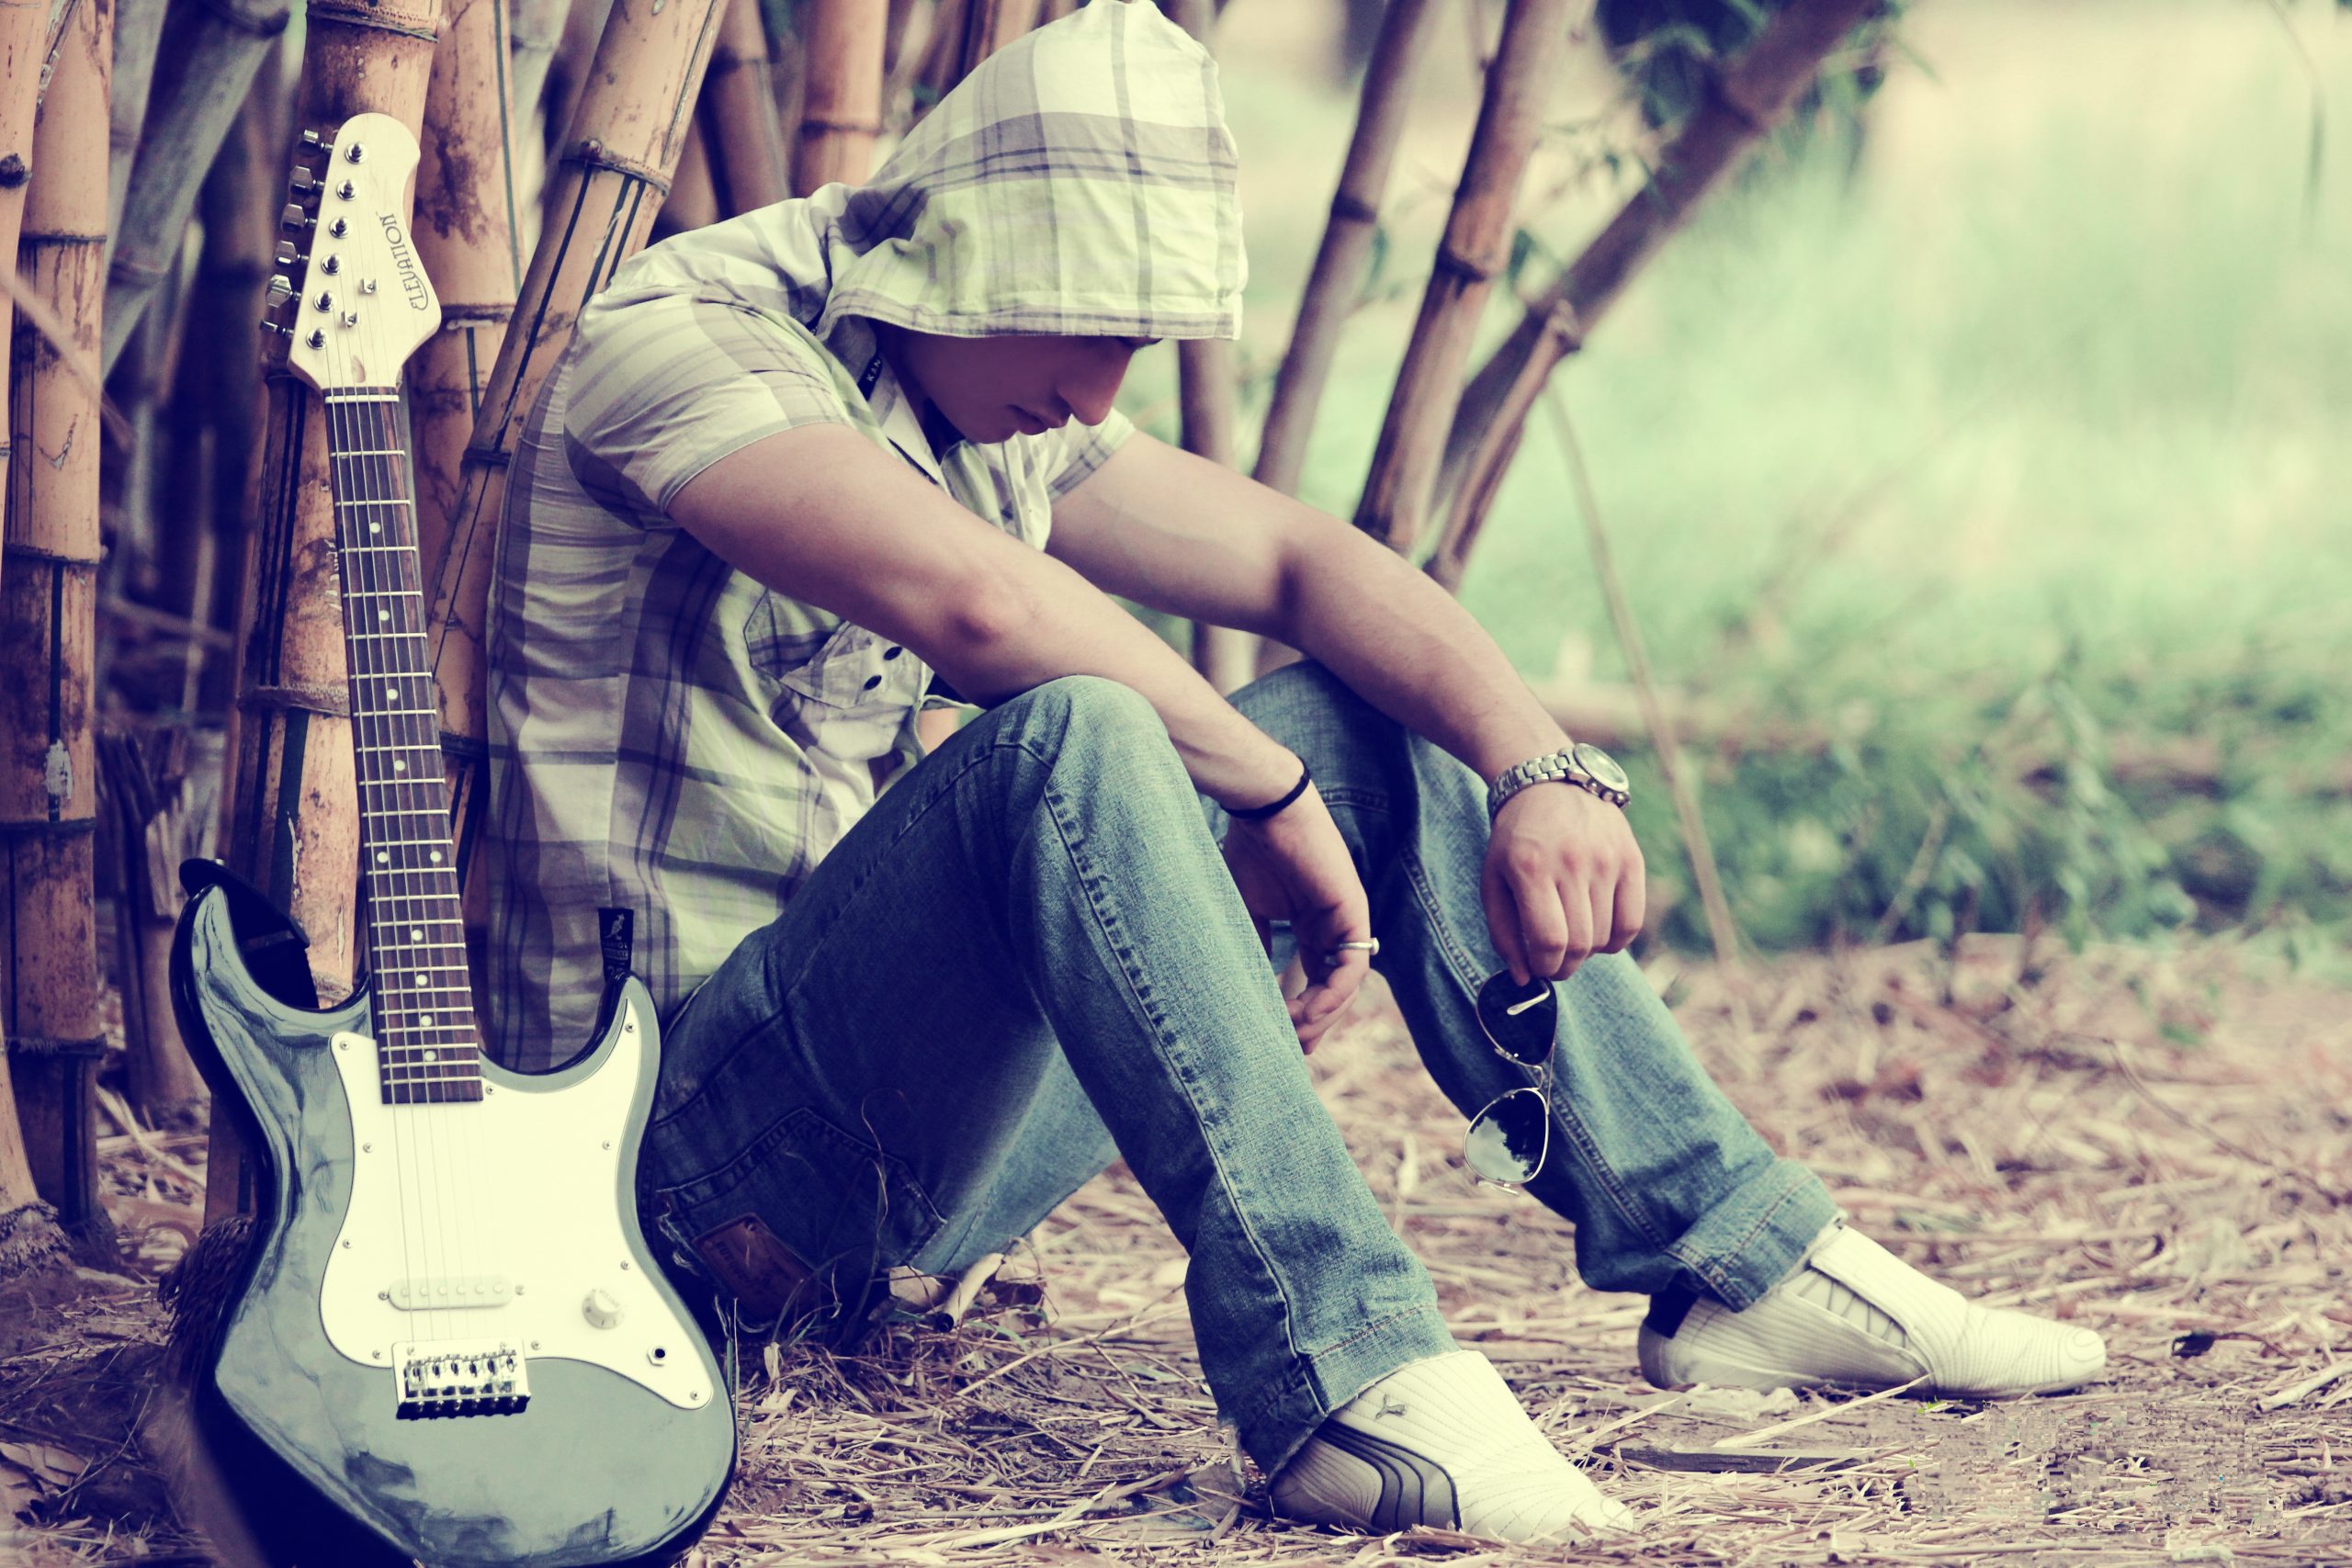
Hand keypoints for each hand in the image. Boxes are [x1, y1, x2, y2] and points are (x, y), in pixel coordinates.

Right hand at [1218, 785, 1371, 1052]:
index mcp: (1311, 926)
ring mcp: (1346, 921)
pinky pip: (1352, 969)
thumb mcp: (1245, 911)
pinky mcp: (1354, 914)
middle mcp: (1333, 928)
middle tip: (1287, 1054)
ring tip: (1291, 1038)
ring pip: (1344, 987)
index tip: (1274, 1039)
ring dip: (1320, 1017)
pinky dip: (1332, 996)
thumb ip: (1254, 949)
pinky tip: (1306, 1015)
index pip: (1312, 981)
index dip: (1297, 1014)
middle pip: (1331, 991)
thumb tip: (1245, 993)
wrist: (1264, 810)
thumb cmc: (1251, 850)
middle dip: (1311, 1026)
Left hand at [1480, 783, 1644, 984]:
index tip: (1538, 967)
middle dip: (1564, 967)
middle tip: (1554, 963)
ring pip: (1604, 938)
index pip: (1549, 941)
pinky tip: (1598, 933)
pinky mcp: (1631, 860)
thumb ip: (1503, 933)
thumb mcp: (1494, 881)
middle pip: (1580, 944)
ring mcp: (1606, 860)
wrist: (1549, 786)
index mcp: (1530, 868)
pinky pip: (1632, 922)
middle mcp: (1572, 862)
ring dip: (1586, 952)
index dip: (1544, 967)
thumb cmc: (1515, 842)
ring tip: (1571, 938)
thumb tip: (1525, 979)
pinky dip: (1615, 941)